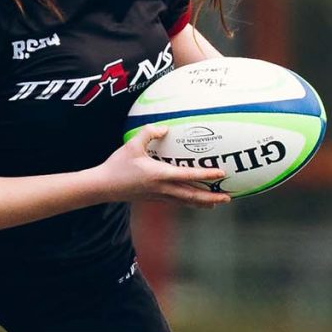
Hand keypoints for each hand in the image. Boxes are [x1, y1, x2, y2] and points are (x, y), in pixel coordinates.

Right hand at [96, 127, 230, 206]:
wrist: (103, 187)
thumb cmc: (117, 165)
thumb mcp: (132, 144)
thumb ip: (149, 133)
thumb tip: (165, 128)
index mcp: (159, 175)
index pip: (188, 175)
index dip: (206, 174)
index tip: (221, 173)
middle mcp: (162, 189)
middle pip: (192, 196)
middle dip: (211, 198)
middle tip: (228, 197)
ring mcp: (159, 196)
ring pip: (186, 202)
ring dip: (203, 203)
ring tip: (218, 203)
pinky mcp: (154, 199)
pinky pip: (178, 202)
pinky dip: (190, 202)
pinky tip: (196, 201)